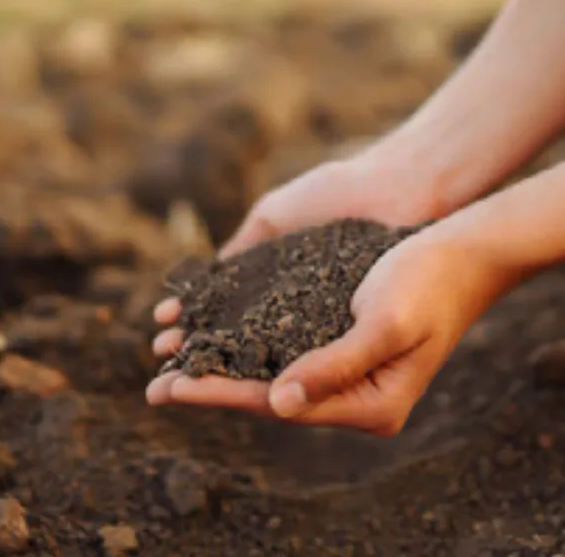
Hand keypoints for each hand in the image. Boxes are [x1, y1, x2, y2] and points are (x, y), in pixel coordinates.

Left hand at [146, 229, 506, 435]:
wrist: (467, 247)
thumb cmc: (431, 280)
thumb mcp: (384, 322)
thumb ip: (334, 365)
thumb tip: (277, 403)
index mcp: (372, 406)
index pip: (278, 405)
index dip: (219, 395)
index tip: (169, 389)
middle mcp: (359, 399)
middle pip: (270, 398)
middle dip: (212, 388)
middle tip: (153, 388)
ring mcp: (353, 374)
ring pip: (273, 377)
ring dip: (223, 368)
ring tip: (172, 365)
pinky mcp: (345, 344)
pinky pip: (287, 352)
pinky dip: (247, 345)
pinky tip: (214, 338)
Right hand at [151, 149, 445, 356]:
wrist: (405, 187)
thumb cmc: (340, 193)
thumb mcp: (278, 216)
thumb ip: (242, 249)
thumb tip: (201, 288)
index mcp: (275, 277)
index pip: (224, 311)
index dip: (193, 324)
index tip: (159, 331)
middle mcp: (298, 307)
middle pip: (240, 341)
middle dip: (200, 355)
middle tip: (160, 370)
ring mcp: (325, 323)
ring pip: (268, 356)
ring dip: (226, 370)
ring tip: (186, 378)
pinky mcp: (353, 334)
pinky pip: (306, 357)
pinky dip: (273, 367)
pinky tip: (243, 375)